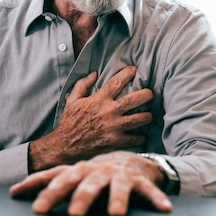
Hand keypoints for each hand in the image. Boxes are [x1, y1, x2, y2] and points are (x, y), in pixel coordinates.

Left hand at [10, 151, 172, 215]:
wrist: (127, 159)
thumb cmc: (93, 171)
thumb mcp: (70, 174)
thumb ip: (46, 182)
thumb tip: (14, 191)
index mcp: (77, 169)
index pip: (57, 178)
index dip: (45, 190)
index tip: (36, 207)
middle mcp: (96, 170)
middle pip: (85, 184)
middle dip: (80, 198)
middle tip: (75, 213)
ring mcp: (117, 174)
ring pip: (116, 187)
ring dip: (116, 199)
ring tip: (116, 212)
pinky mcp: (138, 180)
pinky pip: (148, 191)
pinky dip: (156, 198)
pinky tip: (163, 208)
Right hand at [29, 66, 152, 171]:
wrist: (66, 146)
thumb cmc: (69, 122)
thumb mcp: (72, 100)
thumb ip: (82, 85)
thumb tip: (94, 73)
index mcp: (98, 100)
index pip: (116, 82)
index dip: (127, 73)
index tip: (134, 70)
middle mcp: (108, 112)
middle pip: (135, 99)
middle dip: (146, 94)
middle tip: (150, 94)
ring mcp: (114, 127)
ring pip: (139, 119)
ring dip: (147, 116)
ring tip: (148, 115)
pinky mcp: (116, 141)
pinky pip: (135, 138)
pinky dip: (140, 137)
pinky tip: (140, 135)